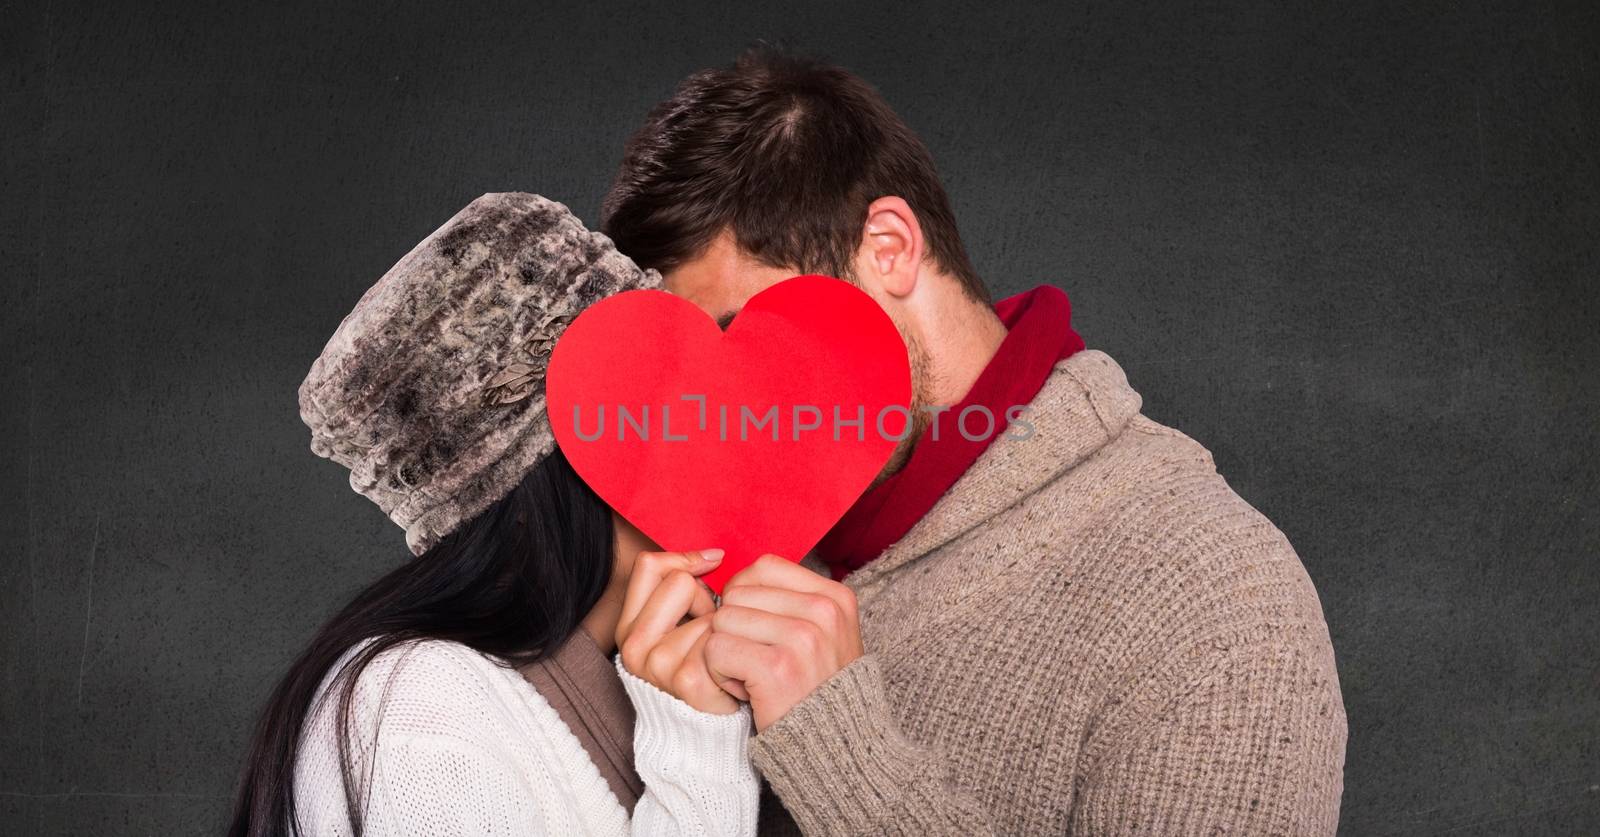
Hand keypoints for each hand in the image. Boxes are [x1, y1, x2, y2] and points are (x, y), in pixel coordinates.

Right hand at [616, 549, 738, 713]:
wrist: (709, 729)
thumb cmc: (703, 667)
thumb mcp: (681, 623)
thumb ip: (684, 587)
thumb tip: (714, 555)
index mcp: (628, 628)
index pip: (650, 565)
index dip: (684, 560)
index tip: (711, 566)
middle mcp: (634, 646)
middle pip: (680, 583)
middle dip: (706, 600)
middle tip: (710, 631)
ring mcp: (658, 665)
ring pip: (707, 612)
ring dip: (724, 629)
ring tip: (721, 657)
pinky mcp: (686, 681)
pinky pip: (721, 639)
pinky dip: (734, 650)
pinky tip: (730, 672)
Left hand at [704, 554, 863, 729]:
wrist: (836, 749)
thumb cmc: (817, 690)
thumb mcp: (823, 634)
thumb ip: (788, 601)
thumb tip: (732, 576)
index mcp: (835, 596)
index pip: (763, 567)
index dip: (746, 597)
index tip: (760, 631)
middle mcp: (822, 611)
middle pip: (737, 593)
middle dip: (735, 629)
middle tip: (760, 663)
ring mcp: (802, 637)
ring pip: (722, 619)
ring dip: (726, 653)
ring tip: (754, 678)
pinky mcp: (776, 667)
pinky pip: (716, 649)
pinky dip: (721, 675)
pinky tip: (747, 692)